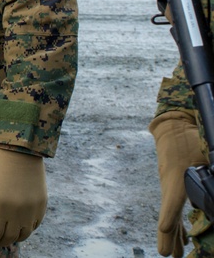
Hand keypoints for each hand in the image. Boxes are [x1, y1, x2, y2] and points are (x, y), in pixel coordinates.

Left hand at [0, 148, 45, 245]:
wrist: (23, 152)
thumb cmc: (0, 167)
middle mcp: (16, 211)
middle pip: (9, 238)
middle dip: (0, 240)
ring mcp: (31, 210)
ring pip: (24, 235)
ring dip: (15, 236)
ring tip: (8, 231)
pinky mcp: (42, 207)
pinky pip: (35, 225)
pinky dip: (26, 228)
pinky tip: (20, 222)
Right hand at [150, 111, 206, 256]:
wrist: (171, 128)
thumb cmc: (189, 138)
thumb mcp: (206, 149)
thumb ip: (212, 166)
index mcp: (176, 178)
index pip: (171, 203)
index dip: (170, 219)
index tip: (166, 232)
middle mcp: (170, 186)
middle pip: (167, 216)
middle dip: (169, 238)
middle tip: (168, 255)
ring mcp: (170, 188)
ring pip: (171, 216)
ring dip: (174, 236)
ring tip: (176, 254)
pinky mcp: (173, 188)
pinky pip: (174, 211)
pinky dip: (177, 226)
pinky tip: (183, 238)